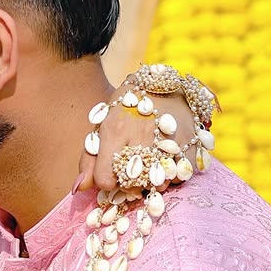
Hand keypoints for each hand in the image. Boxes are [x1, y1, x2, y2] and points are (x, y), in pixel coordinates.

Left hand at [75, 78, 197, 195]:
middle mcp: (142, 133)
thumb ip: (89, 159)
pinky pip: (179, 175)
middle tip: (130, 171)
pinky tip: (165, 162)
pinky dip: (172, 175)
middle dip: (129, 184)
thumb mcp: (101, 127)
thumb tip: (80, 188)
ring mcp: (168, 137)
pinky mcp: (191, 140)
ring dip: (152, 181)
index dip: (107, 181)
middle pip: (132, 184)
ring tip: (149, 165)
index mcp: (115, 129)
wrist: (162, 83)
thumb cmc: (125, 109)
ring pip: (158, 183)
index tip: (111, 174)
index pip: (106, 179)